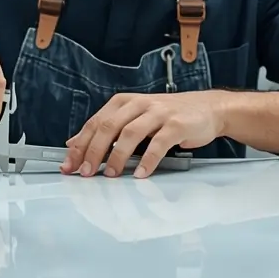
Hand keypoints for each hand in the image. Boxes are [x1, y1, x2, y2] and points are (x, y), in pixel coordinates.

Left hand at [61, 91, 227, 178]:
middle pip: (109, 126)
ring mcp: (159, 113)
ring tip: (110, 175)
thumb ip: (107, 129)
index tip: (70, 164)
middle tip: (86, 172)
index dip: (81, 144)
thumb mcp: (135, 117)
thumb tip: (75, 143)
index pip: (96, 122)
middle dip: (93, 151)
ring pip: (131, 133)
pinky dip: (148, 160)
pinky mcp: (177, 124)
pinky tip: (141, 174)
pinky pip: (159, 143)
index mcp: (125, 102)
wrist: (208, 108)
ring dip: (117, 156)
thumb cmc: (169, 115)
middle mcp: (139, 104)